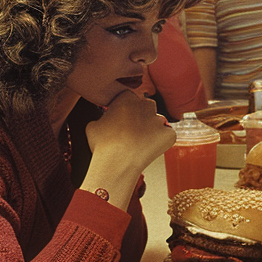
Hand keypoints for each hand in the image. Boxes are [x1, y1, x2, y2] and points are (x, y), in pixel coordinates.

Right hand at [83, 91, 174, 206]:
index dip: (126, 110)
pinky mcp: (169, 134)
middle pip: (146, 107)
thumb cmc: (102, 145)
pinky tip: (148, 151)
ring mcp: (159, 119)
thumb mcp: (93, 126)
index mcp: (127, 98)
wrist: (117, 163)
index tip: (122, 121)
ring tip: (139, 144)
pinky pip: (166, 136)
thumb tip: (105, 121)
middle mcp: (146, 105)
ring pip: (157, 121)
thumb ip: (103, 118)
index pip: (130, 98)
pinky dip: (161, 142)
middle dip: (141, 117)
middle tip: (132, 133)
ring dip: (152, 129)